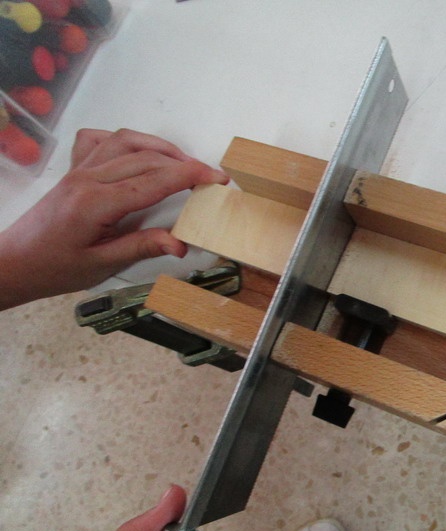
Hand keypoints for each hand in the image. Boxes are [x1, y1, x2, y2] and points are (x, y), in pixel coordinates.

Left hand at [0, 128, 228, 309]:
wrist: (15, 262)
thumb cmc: (56, 268)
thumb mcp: (102, 265)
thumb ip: (142, 247)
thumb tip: (180, 242)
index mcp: (96, 203)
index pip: (153, 181)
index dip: (190, 177)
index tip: (217, 178)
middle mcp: (88, 178)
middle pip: (145, 157)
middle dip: (185, 163)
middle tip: (212, 177)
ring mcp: (79, 169)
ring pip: (126, 141)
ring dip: (160, 147)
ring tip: (185, 163)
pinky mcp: (74, 169)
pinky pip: (100, 140)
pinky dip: (125, 140)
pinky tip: (139, 153)